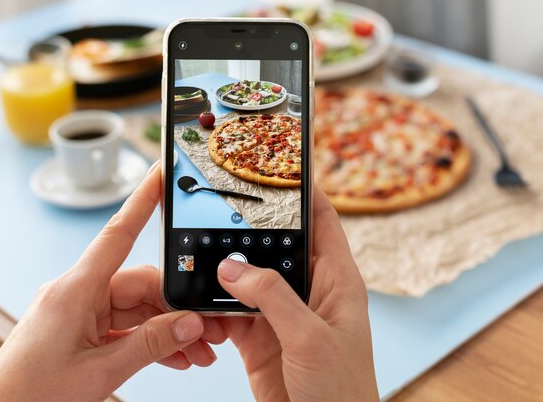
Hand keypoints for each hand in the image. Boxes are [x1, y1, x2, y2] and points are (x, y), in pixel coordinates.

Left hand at [0, 163, 225, 401]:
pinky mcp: (82, 331)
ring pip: (138, 309)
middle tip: (209, 329)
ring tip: (197, 352)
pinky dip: (150, 340)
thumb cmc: (31, 395)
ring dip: (168, 329)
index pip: (118, 234)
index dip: (143, 201)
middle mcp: (78, 293)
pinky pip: (125, 327)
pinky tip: (175, 356)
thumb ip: (152, 344)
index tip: (161, 174)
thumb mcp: (101, 371)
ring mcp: (80, 313)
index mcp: (75, 289)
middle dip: (178, 307)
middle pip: (141, 284)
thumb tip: (190, 323)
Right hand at [217, 186, 378, 401]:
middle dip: (251, 227)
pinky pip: (231, 309)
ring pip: (249, 276)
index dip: (305, 190)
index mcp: (337, 281)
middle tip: (223, 205)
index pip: (323, 221)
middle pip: (278, 243)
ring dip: (227, 268)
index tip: (280, 164)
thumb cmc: (342, 392)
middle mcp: (309, 291)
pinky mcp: (259, 335)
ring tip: (202, 250)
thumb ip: (272, 297)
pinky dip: (214, 304)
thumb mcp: (311, 338)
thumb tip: (232, 267)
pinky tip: (200, 300)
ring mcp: (282, 313)